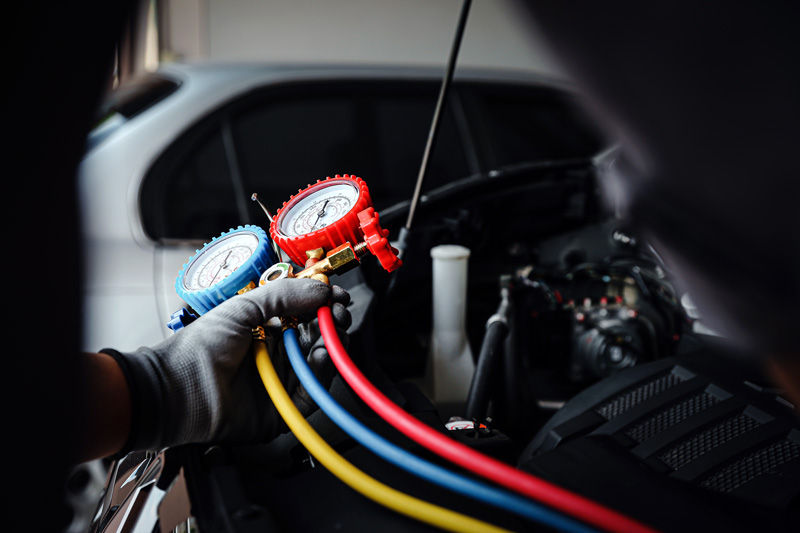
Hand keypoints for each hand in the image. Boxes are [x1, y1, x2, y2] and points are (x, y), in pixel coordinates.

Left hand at [103, 278, 350, 451]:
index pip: (306, 314)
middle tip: (338, 311)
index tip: (336, 294)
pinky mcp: (285, 409)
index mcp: (267, 330)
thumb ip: (283, 295)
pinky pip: (313, 391)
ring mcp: (282, 381)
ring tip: (333, 329)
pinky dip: (323, 372)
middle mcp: (278, 355)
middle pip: (319, 337)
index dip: (323, 303)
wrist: (178, 390)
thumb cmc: (198, 349)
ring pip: (321, 363)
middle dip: (333, 321)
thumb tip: (322, 287)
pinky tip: (322, 354)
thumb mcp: (242, 308)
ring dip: (333, 343)